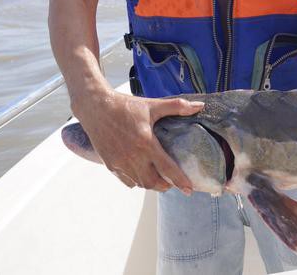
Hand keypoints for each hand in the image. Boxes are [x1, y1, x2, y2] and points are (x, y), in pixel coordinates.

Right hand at [73, 90, 202, 192]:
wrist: (96, 107)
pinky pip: (126, 180)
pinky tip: (141, 174)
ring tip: (159, 178)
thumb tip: (200, 106)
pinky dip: (136, 181)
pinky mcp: (110, 164)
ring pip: (139, 184)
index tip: (189, 190)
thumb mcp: (153, 105)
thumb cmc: (125, 106)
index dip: (180, 181)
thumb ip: (177, 107)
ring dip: (151, 184)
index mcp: (146, 143)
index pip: (167, 168)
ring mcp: (120, 162)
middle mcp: (133, 156)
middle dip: (165, 186)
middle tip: (172, 182)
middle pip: (153, 183)